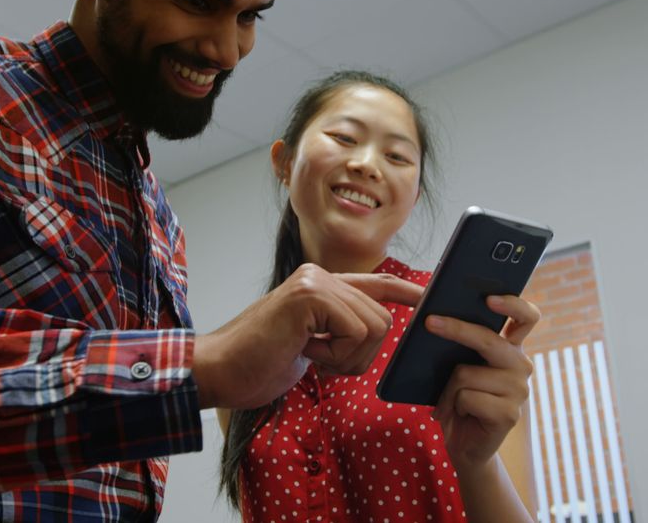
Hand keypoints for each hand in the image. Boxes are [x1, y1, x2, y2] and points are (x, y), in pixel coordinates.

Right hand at [190, 264, 422, 409]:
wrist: (219, 371)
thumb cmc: (258, 363)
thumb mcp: (309, 344)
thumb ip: (338, 329)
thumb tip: (378, 327)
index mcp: (320, 285)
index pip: (375, 283)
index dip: (404, 292)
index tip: (428, 298)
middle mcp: (319, 275)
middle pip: (382, 319)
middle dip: (358, 355)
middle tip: (318, 358)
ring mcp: (315, 282)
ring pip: (374, 327)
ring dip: (345, 358)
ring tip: (307, 353)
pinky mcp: (311, 296)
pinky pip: (356, 333)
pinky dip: (335, 357)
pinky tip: (303, 351)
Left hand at [427, 294, 540, 471]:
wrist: (465, 446)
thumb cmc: (459, 401)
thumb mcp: (461, 368)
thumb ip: (462, 346)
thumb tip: (438, 319)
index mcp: (512, 349)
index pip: (527, 318)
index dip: (512, 304)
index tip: (490, 297)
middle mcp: (521, 366)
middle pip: (489, 340)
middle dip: (457, 329)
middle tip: (430, 322)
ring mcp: (519, 391)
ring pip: (466, 372)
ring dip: (447, 389)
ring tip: (448, 402)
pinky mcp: (509, 414)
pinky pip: (466, 397)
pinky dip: (451, 406)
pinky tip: (458, 416)